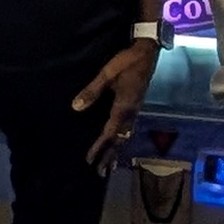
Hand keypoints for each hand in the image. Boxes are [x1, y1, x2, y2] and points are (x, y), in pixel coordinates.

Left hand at [71, 37, 157, 169]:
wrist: (147, 51)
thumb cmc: (126, 61)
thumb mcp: (106, 74)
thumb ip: (92, 91)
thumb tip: (76, 108)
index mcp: (124, 106)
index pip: (109, 132)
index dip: (99, 147)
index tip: (90, 160)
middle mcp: (131, 111)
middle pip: (119, 138)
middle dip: (109, 155)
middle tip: (100, 172)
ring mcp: (136, 108)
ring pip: (125, 134)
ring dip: (117, 149)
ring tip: (110, 163)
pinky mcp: (136, 104)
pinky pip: (129, 127)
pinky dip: (122, 138)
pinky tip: (119, 140)